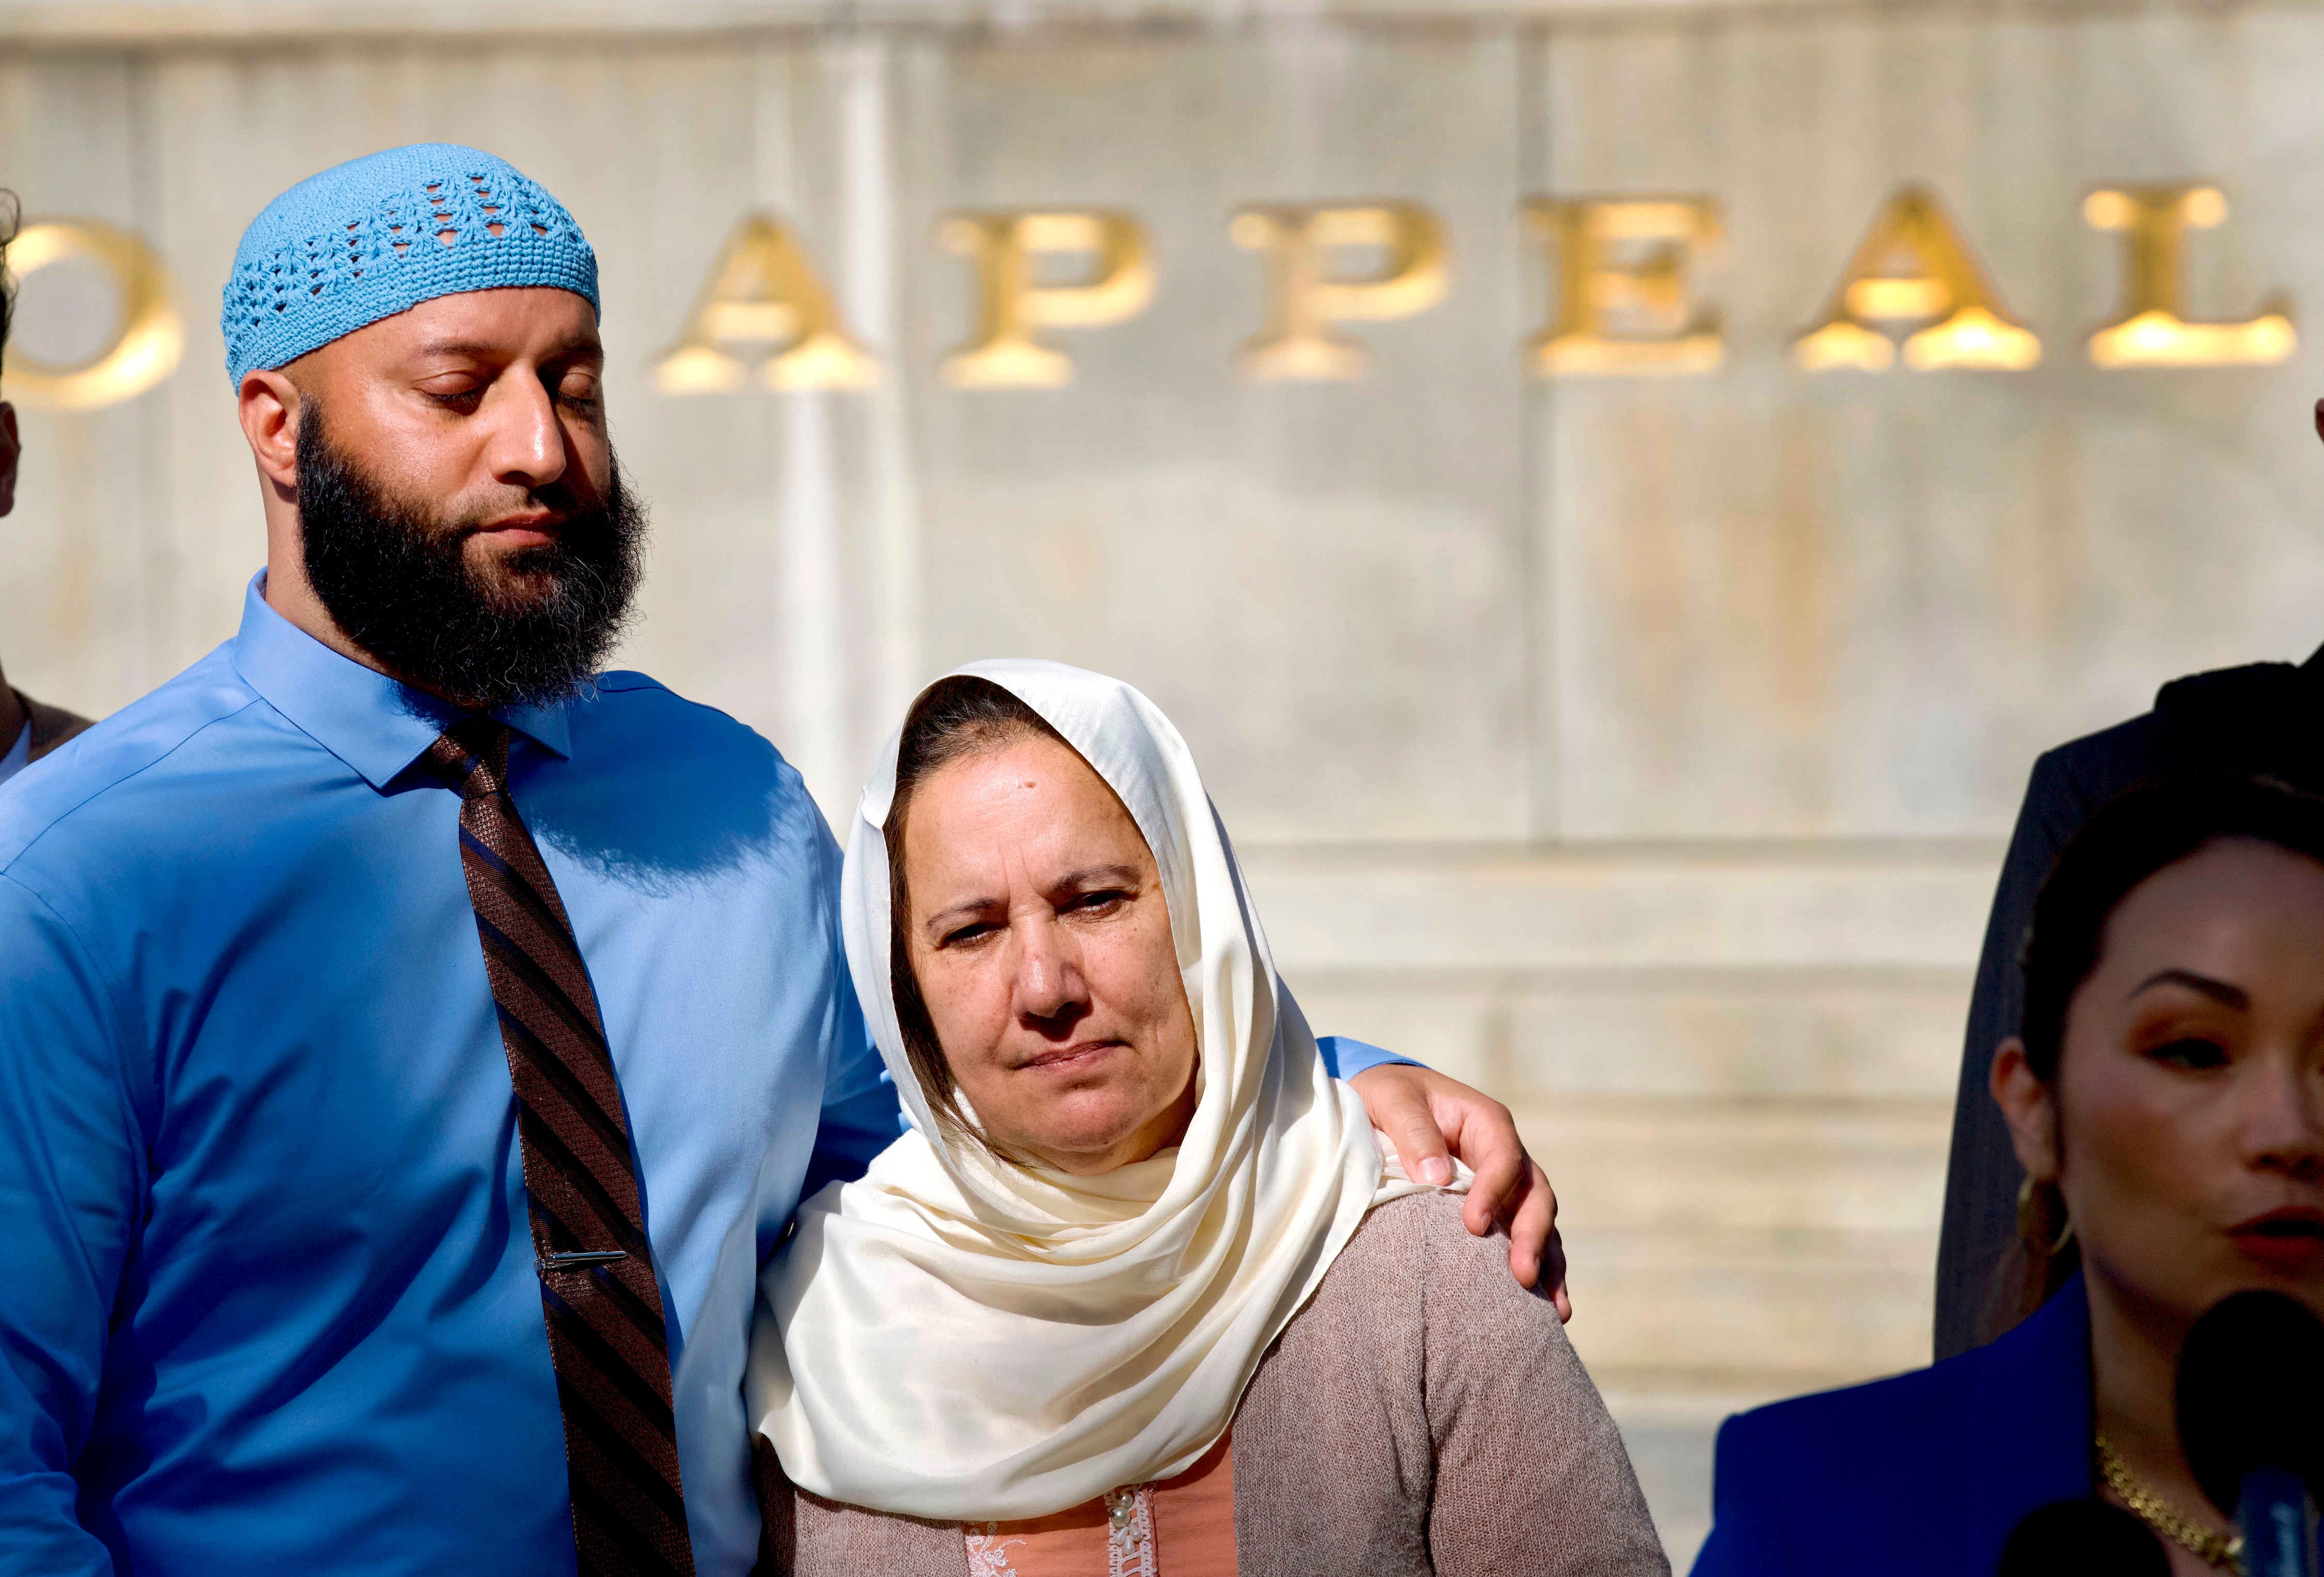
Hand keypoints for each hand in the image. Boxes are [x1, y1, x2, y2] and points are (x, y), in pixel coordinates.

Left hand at [1346, 1063, 1566, 1318]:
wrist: (1386, 1102)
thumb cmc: (1389, 1097)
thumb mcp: (1393, 1100)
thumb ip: (1412, 1132)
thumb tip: (1436, 1177)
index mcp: (1484, 1122)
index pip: (1503, 1157)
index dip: (1494, 1190)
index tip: (1473, 1225)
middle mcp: (1504, 1154)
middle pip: (1534, 1194)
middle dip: (1532, 1235)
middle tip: (1521, 1274)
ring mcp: (1506, 1186)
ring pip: (1539, 1222)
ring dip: (1547, 1262)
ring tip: (1553, 1309)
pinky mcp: (1498, 1212)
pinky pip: (1525, 1240)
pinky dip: (1541, 1271)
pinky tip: (1550, 1309)